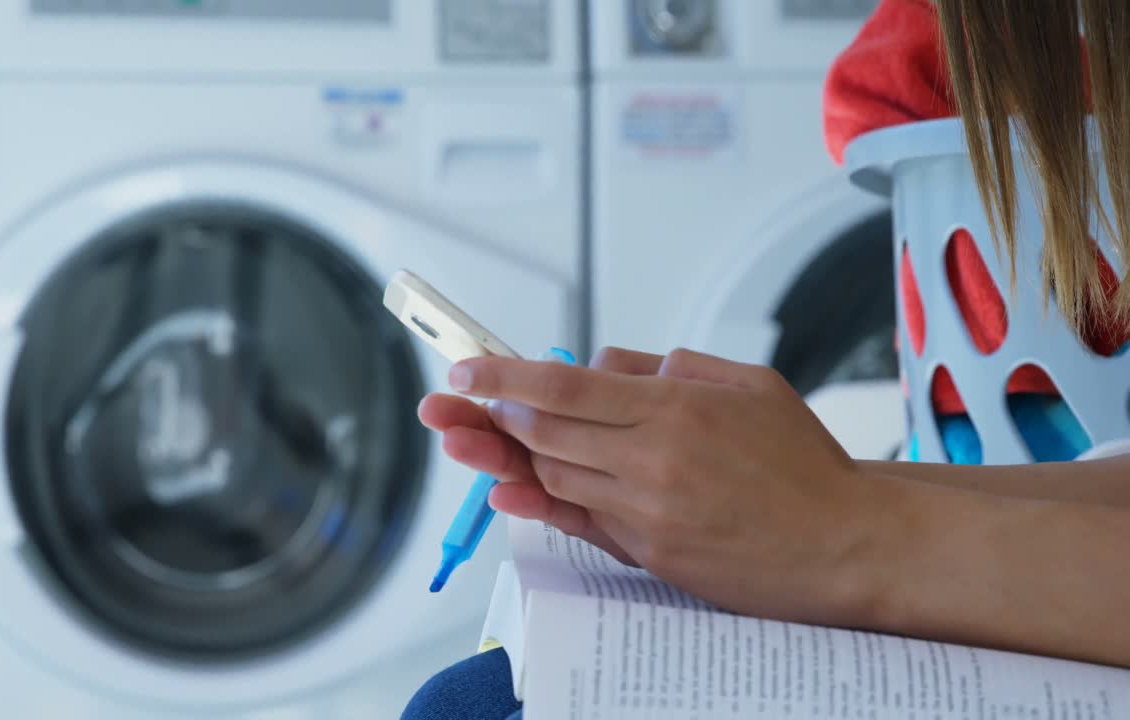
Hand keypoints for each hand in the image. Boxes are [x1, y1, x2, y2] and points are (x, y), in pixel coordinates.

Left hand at [440, 347, 900, 626]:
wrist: (844, 543)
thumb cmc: (803, 462)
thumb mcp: (749, 384)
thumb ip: (670, 367)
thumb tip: (603, 367)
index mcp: (676, 409)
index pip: (564, 388)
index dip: (503, 377)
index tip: (465, 369)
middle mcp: (653, 461)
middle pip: (543, 433)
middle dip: (491, 414)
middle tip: (458, 401)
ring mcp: (647, 512)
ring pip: (553, 476)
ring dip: (511, 455)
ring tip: (478, 436)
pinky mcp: (650, 553)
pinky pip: (577, 523)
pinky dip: (535, 504)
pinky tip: (504, 492)